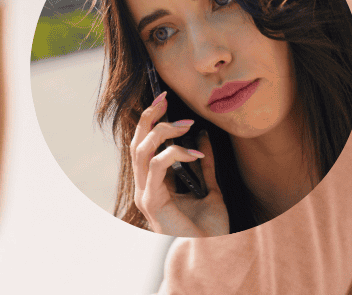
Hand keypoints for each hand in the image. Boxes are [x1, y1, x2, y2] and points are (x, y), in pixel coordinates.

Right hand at [130, 92, 229, 236]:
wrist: (213, 253)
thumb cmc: (209, 228)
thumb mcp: (209, 188)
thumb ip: (204, 164)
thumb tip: (203, 136)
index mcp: (155, 184)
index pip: (145, 145)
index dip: (151, 120)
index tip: (164, 100)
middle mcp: (145, 187)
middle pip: (137, 143)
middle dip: (149, 117)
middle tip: (164, 99)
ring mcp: (146, 195)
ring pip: (141, 151)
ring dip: (163, 132)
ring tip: (186, 125)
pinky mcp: (152, 202)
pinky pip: (157, 167)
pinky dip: (175, 153)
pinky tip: (195, 152)